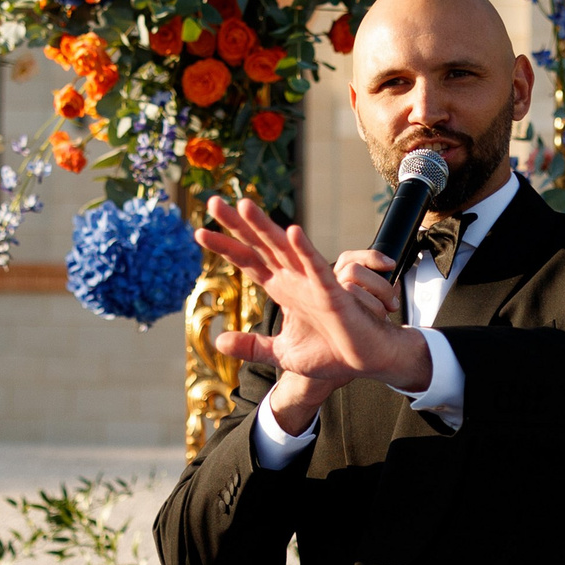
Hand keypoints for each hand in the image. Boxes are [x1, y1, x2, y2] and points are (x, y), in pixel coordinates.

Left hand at [199, 198, 433, 394]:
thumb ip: (253, 347)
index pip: (248, 261)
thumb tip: (218, 341)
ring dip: (265, 227)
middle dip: (237, 224)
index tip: (199, 233)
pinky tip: (293, 233)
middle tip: (213, 202)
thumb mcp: (283, 353)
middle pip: (260, 245)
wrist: (365, 362)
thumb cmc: (332, 353)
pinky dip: (305, 251)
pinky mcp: (333, 294)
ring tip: (244, 206)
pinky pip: (317, 269)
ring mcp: (313, 283)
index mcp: (283, 289)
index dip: (225, 247)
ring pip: (284, 248)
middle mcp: (295, 279)